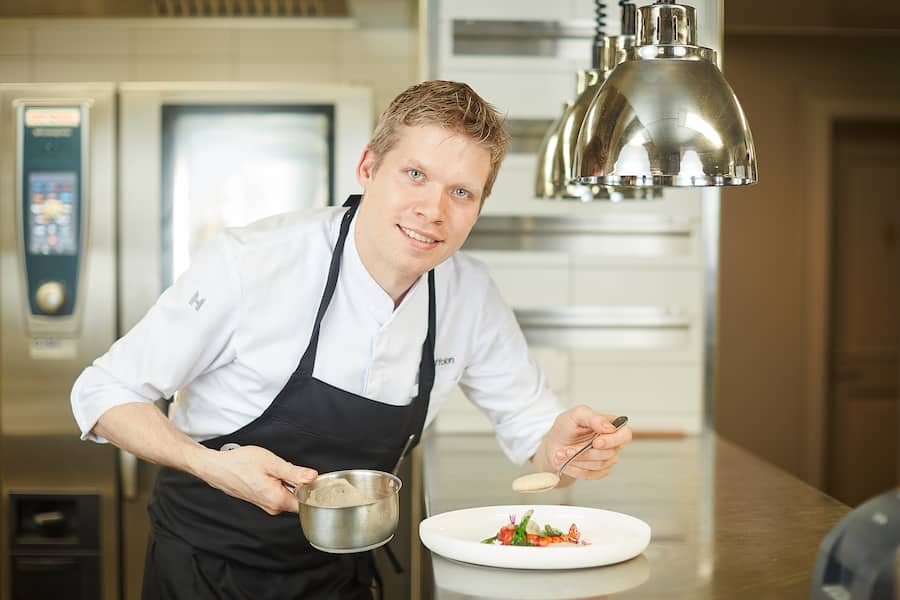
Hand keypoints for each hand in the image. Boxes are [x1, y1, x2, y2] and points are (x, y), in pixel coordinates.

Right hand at [200, 445, 317, 514]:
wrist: (218, 468)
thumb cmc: (240, 464)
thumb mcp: (271, 463)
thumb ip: (294, 472)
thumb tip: (313, 477)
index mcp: (277, 500)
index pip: (307, 502)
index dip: (312, 489)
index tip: (310, 477)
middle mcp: (273, 507)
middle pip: (299, 498)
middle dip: (299, 483)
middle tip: (287, 469)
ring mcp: (267, 505)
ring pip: (288, 494)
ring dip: (288, 482)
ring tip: (275, 470)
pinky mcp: (262, 501)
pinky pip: (279, 494)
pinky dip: (279, 483)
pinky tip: (270, 474)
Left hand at [533, 406, 631, 481]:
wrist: (554, 444)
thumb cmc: (566, 427)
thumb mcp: (576, 415)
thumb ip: (593, 418)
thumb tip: (610, 427)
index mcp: (611, 426)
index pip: (625, 435)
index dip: (613, 440)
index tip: (596, 442)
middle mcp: (612, 443)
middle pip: (610, 453)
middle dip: (586, 452)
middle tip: (569, 449)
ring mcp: (606, 459)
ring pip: (599, 465)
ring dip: (578, 460)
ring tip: (563, 453)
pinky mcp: (598, 472)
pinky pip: (591, 474)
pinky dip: (575, 469)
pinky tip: (566, 462)